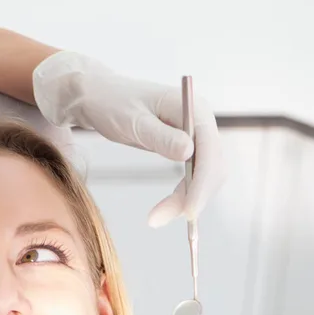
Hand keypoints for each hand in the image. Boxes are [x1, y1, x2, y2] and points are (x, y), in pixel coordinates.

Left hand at [32, 51, 225, 226]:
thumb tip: (188, 152)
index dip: (202, 182)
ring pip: (206, 176)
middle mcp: (201, 121)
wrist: (100, 96)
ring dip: (188, 200)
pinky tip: (166, 208)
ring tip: (157, 217)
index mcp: (193, 108)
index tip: (188, 210)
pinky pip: (195, 175)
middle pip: (213, 166)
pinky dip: (184, 194)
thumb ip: (160, 136)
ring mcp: (196, 134)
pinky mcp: (187, 147)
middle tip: (161, 219)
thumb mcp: (132, 121)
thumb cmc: (113, 103)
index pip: (209, 149)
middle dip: (194, 197)